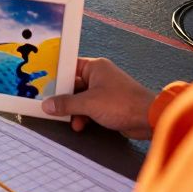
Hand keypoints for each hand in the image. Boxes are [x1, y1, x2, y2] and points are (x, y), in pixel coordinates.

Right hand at [42, 57, 157, 138]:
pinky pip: (89, 108)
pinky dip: (83, 116)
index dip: (55, 77)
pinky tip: (80, 124)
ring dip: (73, 110)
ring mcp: (104, 91)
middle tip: (50, 106)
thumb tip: (48, 105)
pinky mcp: (108, 105)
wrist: (150, 119)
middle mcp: (99, 76)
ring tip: (68, 119)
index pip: (68, 68)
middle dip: (63, 98)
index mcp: (95, 67)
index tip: (42, 86)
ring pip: (80, 98)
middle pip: (72, 85)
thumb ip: (66, 104)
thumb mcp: (89, 103)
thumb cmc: (123, 103)